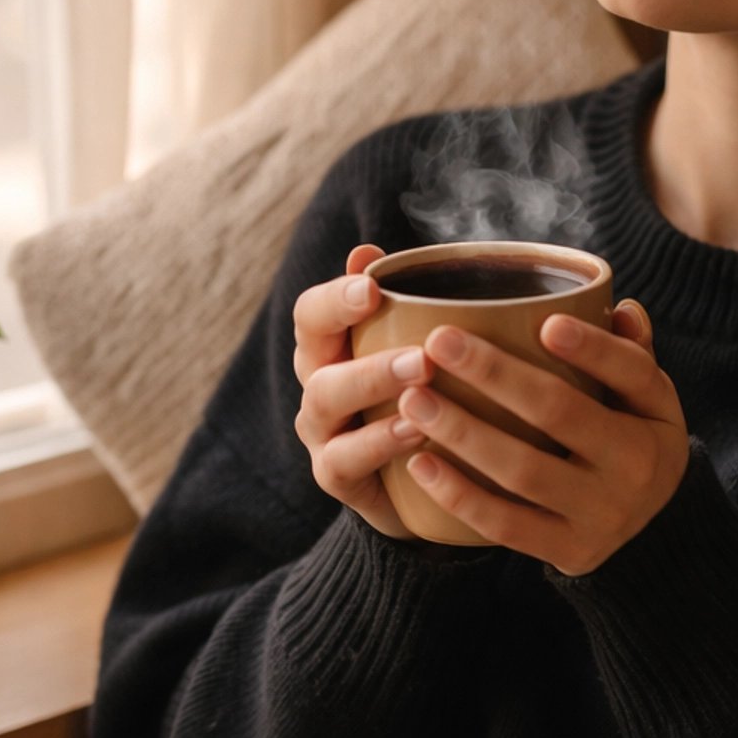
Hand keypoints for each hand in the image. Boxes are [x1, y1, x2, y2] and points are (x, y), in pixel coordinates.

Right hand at [292, 245, 436, 539]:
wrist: (426, 487)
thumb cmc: (426, 401)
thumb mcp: (423, 348)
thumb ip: (405, 302)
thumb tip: (368, 250)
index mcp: (330, 346)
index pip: (313, 312)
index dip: (335, 296)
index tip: (372, 285)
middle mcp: (318, 384)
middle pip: (310, 351)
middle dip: (356, 333)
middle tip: (419, 346)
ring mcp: (321, 433)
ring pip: (325, 399)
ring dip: (373, 382)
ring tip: (423, 375)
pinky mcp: (336, 478)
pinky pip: (345, 459)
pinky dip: (380, 442)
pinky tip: (418, 431)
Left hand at [396, 302, 688, 574]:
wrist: (650, 530)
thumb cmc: (632, 439)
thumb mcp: (648, 399)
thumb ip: (632, 353)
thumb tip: (622, 308)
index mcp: (657, 419)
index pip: (631, 374)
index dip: (593, 349)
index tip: (547, 322)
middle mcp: (635, 470)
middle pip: (560, 413)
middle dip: (496, 374)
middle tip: (439, 342)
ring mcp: (600, 515)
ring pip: (523, 471)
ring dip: (463, 433)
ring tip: (414, 399)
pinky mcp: (569, 551)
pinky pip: (505, 525)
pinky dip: (460, 495)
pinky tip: (420, 462)